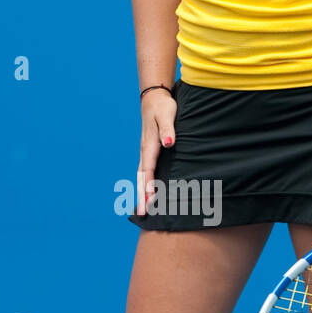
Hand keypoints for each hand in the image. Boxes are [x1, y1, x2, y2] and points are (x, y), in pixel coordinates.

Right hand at [138, 89, 177, 216]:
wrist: (154, 99)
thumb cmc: (163, 107)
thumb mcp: (167, 115)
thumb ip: (168, 130)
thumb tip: (169, 143)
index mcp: (150, 145)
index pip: (149, 169)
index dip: (150, 185)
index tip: (151, 200)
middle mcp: (146, 151)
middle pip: (142, 177)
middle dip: (142, 195)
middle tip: (142, 213)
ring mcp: (146, 152)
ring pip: (142, 176)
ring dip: (142, 192)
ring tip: (143, 209)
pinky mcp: (150, 151)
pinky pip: (146, 171)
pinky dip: (145, 183)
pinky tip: (149, 192)